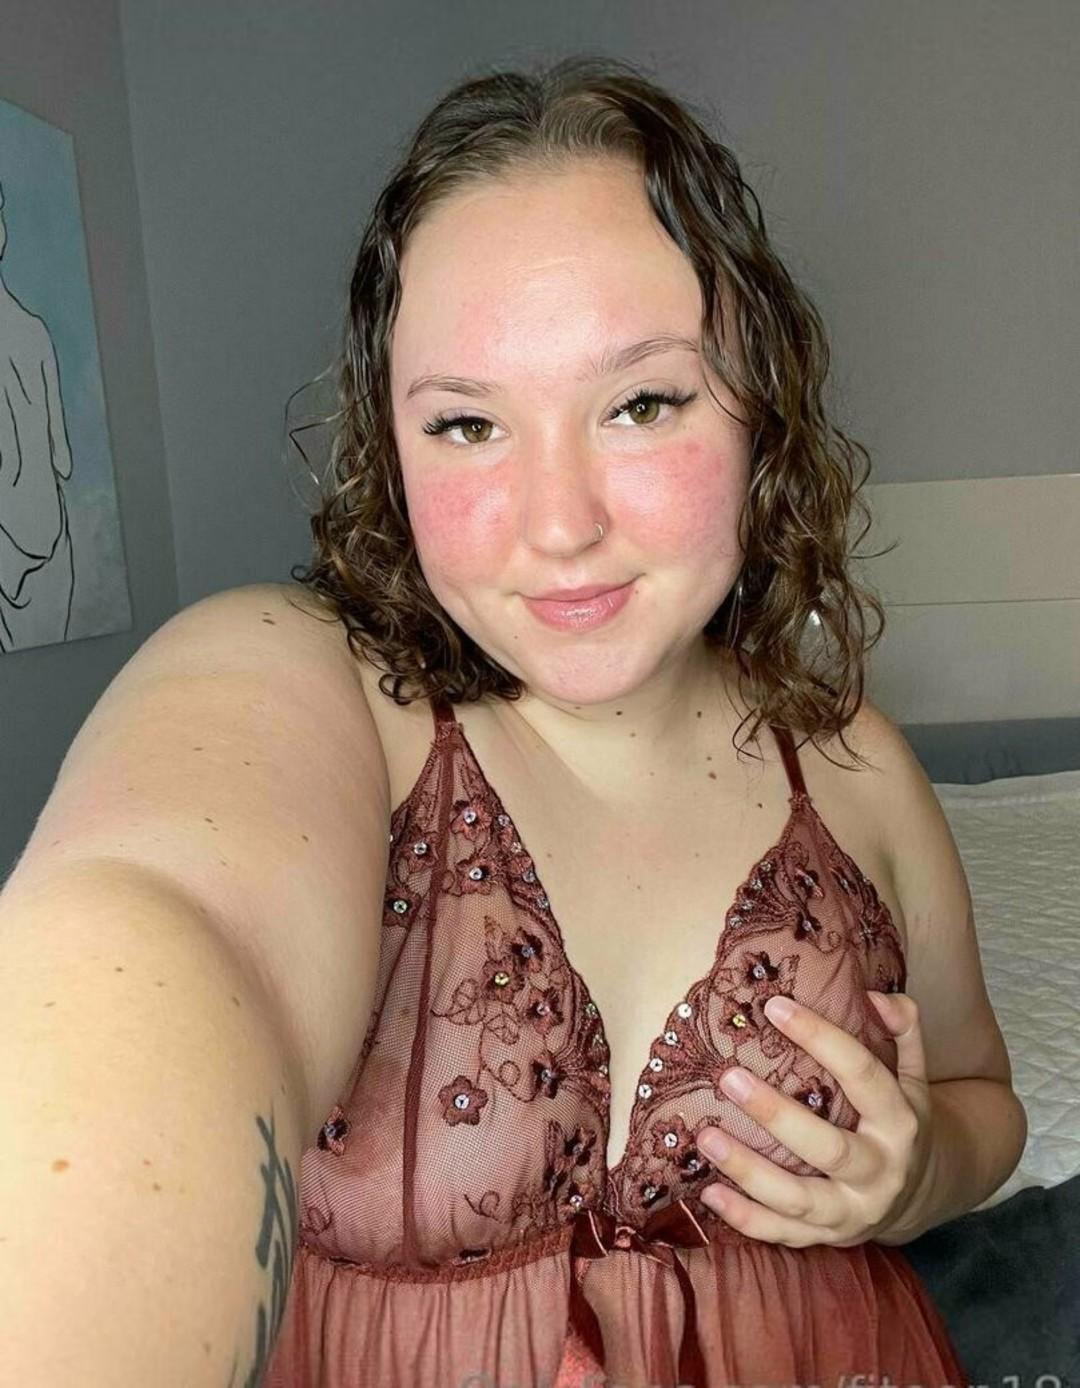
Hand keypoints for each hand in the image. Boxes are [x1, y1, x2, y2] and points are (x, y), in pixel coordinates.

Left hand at [693, 991, 934, 1247]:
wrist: (922, 1192)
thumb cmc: (901, 1117)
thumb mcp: (914, 1073)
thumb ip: (903, 1029)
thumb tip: (875, 995)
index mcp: (900, 1120)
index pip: (862, 1074)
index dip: (820, 1038)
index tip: (774, 1006)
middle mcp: (880, 1171)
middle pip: (827, 1147)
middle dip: (775, 1114)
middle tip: (728, 1078)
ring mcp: (853, 1211)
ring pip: (798, 1199)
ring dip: (748, 1170)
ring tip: (706, 1135)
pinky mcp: (829, 1237)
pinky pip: (783, 1235)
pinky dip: (745, 1219)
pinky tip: (708, 1193)